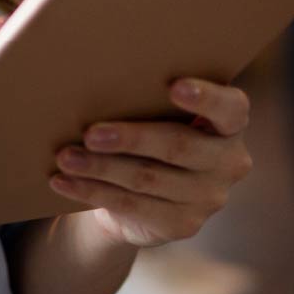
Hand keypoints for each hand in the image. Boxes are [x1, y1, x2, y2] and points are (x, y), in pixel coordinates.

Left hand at [49, 77, 252, 247]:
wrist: (149, 191)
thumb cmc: (150, 126)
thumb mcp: (157, 109)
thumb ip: (146, 92)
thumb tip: (89, 69)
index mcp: (228, 124)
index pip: (230, 108)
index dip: (206, 97)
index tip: (174, 86)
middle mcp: (227, 162)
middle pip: (178, 146)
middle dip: (130, 138)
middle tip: (90, 133)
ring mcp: (208, 197)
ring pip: (146, 178)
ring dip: (100, 168)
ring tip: (66, 157)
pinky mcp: (182, 223)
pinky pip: (131, 205)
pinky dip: (91, 191)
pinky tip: (63, 181)